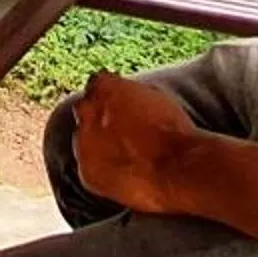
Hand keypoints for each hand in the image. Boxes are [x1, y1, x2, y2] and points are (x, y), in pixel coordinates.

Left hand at [71, 72, 199, 216]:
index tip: (121, 104)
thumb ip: (133, 94)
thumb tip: (130, 98)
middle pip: (86, 110)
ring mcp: (83, 142)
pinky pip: (90, 168)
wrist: (174, 169)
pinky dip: (102, 170)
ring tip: (127, 156)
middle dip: (99, 118)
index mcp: (104, 87)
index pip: (98, 83)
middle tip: (122, 131)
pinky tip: (124, 173)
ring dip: (98, 145)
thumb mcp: (157, 97)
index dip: (111, 95)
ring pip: (84, 141)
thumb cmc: (172, 131)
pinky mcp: (86, 172)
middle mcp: (86, 111)